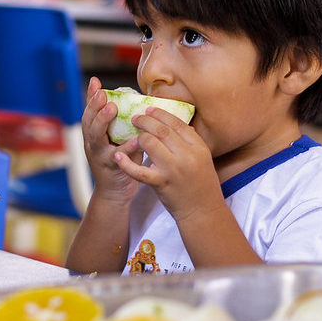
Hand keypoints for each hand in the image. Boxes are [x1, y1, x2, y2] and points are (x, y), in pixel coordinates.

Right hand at [81, 77, 141, 204]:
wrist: (115, 193)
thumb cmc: (119, 161)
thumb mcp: (115, 139)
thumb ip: (120, 123)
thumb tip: (131, 97)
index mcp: (93, 135)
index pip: (89, 112)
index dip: (91, 97)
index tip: (95, 82)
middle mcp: (92, 144)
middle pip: (88, 123)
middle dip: (94, 106)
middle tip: (101, 93)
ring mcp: (99, 157)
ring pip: (96, 138)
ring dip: (103, 122)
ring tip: (112, 109)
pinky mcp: (111, 169)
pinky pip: (118, 157)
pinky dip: (127, 147)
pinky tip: (136, 139)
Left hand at [114, 106, 224, 222]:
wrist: (202, 210)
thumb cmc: (202, 184)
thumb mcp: (203, 158)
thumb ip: (190, 141)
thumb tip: (177, 123)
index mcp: (198, 147)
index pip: (177, 123)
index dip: (161, 114)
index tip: (149, 109)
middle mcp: (186, 156)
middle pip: (162, 130)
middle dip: (145, 121)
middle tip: (136, 118)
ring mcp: (172, 169)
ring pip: (149, 143)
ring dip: (138, 137)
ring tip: (133, 135)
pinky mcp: (160, 183)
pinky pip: (138, 170)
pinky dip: (126, 162)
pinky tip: (118, 155)